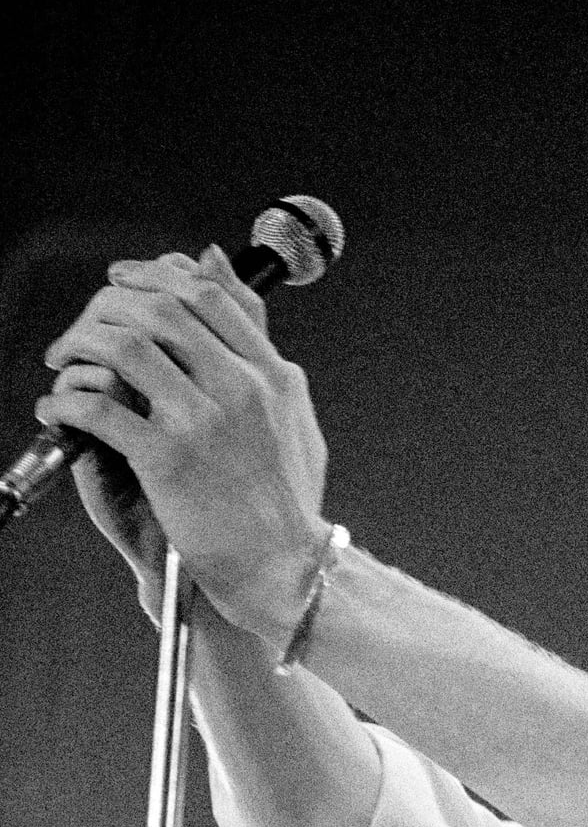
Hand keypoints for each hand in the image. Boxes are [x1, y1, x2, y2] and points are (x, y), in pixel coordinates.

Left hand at [38, 246, 331, 645]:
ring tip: (64, 365)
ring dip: (79, 345)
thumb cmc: (283, 496)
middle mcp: (242, 388)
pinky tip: (58, 412)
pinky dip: (64, 401)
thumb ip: (255, 340)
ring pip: (124, 347)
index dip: (152, 276)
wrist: (284, 564)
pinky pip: (98, 407)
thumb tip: (217, 262)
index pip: (207, 294)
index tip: (120, 284)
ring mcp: (205, 422)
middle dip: (104, 307)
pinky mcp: (168, 459)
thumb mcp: (289, 410)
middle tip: (81, 332)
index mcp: (272, 374)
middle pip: (160, 308)